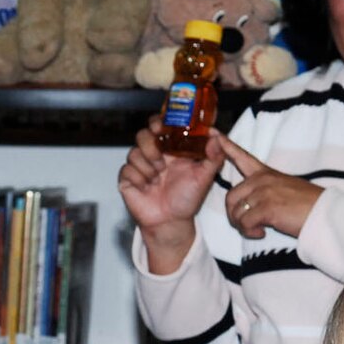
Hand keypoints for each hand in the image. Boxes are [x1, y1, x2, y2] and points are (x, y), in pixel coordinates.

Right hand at [118, 117, 224, 273]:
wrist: (171, 222)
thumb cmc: (187, 199)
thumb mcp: (205, 177)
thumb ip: (213, 157)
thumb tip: (216, 136)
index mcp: (171, 149)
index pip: (161, 125)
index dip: (160, 121)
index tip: (164, 125)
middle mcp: (153, 154)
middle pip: (143, 134)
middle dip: (151, 143)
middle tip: (161, 156)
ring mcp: (139, 166)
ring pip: (134, 152)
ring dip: (147, 165)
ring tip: (158, 177)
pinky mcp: (127, 179)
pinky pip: (127, 170)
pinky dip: (139, 178)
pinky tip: (148, 187)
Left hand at [216, 133, 321, 240]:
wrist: (325, 214)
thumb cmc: (307, 205)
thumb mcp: (285, 188)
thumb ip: (266, 190)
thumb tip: (251, 203)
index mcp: (266, 173)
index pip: (242, 157)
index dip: (226, 146)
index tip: (213, 133)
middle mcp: (262, 180)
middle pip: (230, 197)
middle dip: (234, 216)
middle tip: (247, 225)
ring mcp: (264, 192)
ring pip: (236, 212)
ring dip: (243, 226)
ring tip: (257, 229)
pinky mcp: (266, 208)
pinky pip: (245, 222)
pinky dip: (250, 232)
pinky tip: (262, 233)